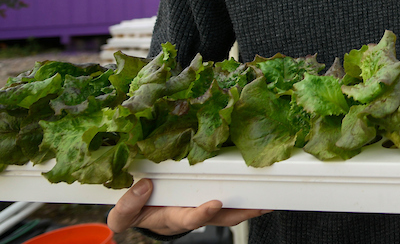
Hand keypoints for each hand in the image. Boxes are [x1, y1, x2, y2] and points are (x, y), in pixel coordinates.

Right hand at [108, 178, 270, 235]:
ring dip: (252, 205)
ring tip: (271, 198)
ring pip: (233, 209)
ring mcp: (206, 206)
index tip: (214, 203)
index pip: (190, 219)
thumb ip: (127, 207)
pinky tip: (264, 185)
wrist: (146, 212)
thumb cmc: (139, 212)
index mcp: (174, 217)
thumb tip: (144, 186)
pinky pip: (234, 197)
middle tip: (261, 205)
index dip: (202, 213)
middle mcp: (194, 213)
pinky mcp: (213, 196)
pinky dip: (249, 193)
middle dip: (242, 213)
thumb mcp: (124, 215)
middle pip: (222, 217)